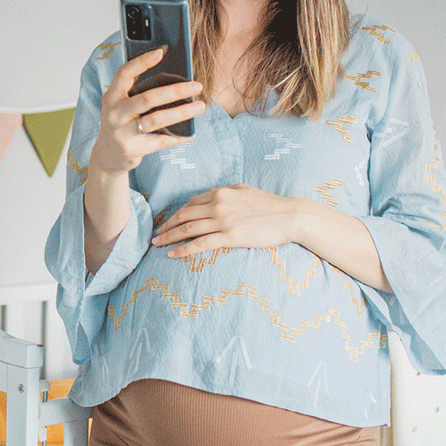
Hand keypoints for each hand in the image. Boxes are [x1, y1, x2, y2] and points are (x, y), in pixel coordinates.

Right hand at [89, 47, 204, 176]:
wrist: (107, 156)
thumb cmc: (120, 122)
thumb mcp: (120, 104)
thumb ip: (135, 89)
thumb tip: (170, 72)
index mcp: (111, 96)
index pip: (124, 73)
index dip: (142, 62)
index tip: (162, 51)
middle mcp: (114, 113)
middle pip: (147, 98)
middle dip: (175, 90)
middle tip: (196, 86)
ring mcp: (122, 133)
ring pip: (155, 120)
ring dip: (181, 112)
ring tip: (200, 106)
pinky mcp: (132, 149)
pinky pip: (160, 141)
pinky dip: (178, 137)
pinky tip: (191, 133)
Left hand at [153, 184, 303, 256]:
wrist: (290, 215)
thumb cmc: (269, 204)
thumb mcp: (244, 190)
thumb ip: (226, 192)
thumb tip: (213, 197)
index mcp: (219, 193)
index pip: (190, 204)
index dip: (176, 214)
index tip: (168, 222)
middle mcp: (217, 205)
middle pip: (183, 216)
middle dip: (166, 225)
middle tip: (155, 234)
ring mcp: (222, 221)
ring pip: (187, 229)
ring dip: (169, 237)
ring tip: (157, 244)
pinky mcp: (229, 236)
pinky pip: (199, 244)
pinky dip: (183, 249)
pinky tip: (173, 254)